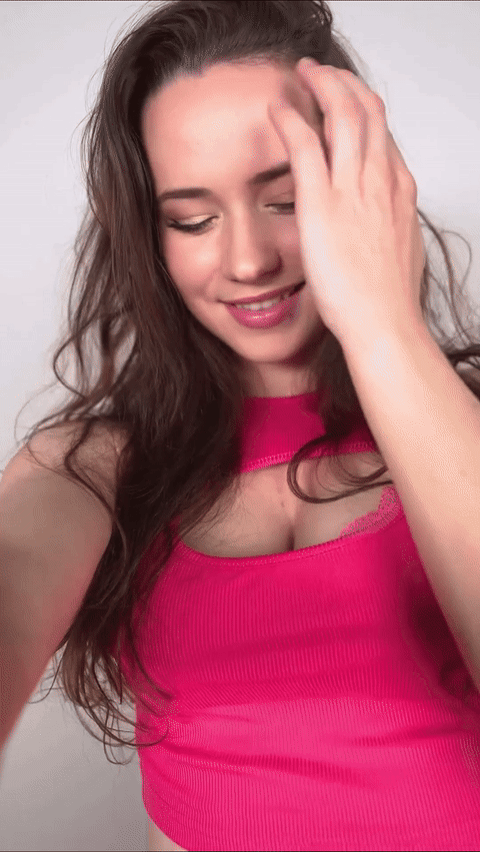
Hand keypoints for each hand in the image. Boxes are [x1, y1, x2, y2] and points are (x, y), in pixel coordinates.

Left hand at [268, 58, 426, 344]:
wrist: (383, 322)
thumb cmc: (386, 300)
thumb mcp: (395, 252)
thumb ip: (384, 229)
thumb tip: (371, 229)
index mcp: (398, 192)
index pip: (382, 134)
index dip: (363, 110)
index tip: (345, 104)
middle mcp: (381, 180)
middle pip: (368, 111)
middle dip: (344, 84)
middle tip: (322, 74)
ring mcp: (354, 188)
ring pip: (342, 113)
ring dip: (321, 84)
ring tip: (302, 74)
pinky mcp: (322, 203)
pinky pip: (305, 143)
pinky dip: (290, 116)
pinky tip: (277, 106)